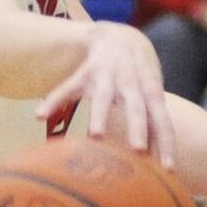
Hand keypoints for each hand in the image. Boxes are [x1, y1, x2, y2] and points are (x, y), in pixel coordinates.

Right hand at [37, 21, 174, 165]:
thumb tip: (161, 169)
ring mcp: (106, 77)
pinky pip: (67, 88)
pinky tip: (39, 116)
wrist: (119, 35)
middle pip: (136, 107)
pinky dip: (53, 101)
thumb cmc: (139, 76)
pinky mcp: (84, 74)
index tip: (168, 170)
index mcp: (150, 91)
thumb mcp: (151, 95)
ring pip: (103, 98)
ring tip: (96, 137)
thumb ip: (154, 126)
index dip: (166, 144)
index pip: (162, 120)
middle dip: (137, 128)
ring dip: (100, 116)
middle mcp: (130, 83)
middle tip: (139, 151)